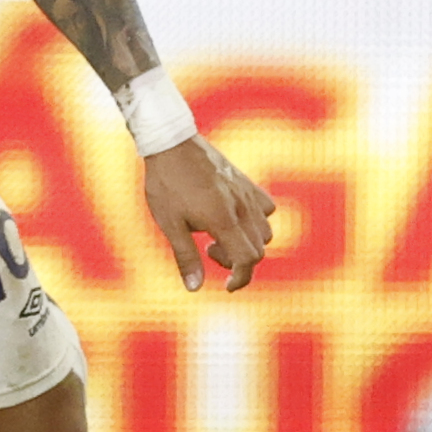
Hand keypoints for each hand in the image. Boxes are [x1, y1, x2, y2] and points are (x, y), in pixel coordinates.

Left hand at [144, 136, 273, 293]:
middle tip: (208, 251)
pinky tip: (233, 217)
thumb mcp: (169, 224)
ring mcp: (246, 193)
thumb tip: (194, 288)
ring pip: (265, 230)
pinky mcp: (245, 181)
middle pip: (259, 249)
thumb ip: (186, 257)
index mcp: (223, 220)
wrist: (170, 142)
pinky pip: (266, 207)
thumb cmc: (166, 184)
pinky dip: (256, 220)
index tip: (226, 285)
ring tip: (217, 235)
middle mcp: (241, 207)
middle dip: (238, 262)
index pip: (248, 259)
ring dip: (247, 243)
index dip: (240, 278)